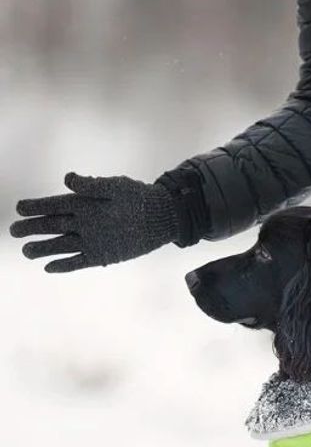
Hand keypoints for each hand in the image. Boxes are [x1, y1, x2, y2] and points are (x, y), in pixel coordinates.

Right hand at [10, 173, 178, 272]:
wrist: (160, 217)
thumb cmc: (137, 198)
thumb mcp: (115, 187)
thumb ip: (91, 185)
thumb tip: (67, 179)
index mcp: (83, 203)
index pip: (54, 205)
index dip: (36, 207)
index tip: (20, 208)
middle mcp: (83, 222)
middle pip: (52, 226)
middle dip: (32, 228)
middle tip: (13, 231)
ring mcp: (91, 240)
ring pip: (61, 245)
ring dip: (43, 249)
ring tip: (26, 251)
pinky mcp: (102, 255)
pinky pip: (79, 261)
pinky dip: (65, 265)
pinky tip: (49, 267)